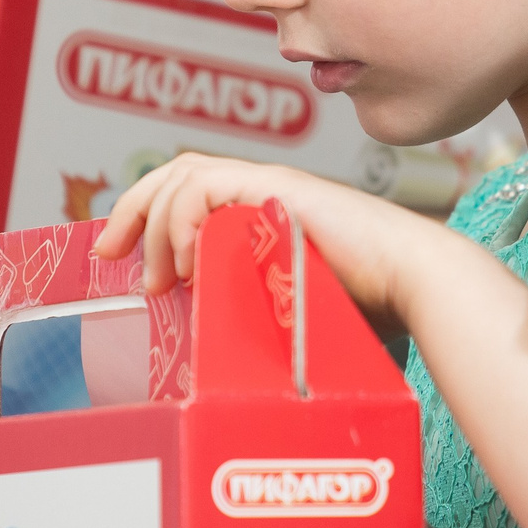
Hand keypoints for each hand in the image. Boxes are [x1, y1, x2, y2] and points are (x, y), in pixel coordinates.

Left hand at [91, 153, 447, 318]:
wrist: (418, 285)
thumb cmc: (371, 307)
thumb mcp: (289, 308)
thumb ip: (252, 309)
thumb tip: (213, 357)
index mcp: (267, 211)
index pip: (193, 190)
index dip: (150, 215)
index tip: (123, 258)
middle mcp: (266, 190)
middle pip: (178, 171)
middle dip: (134, 208)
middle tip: (109, 252)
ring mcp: (273, 185)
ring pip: (186, 174)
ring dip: (156, 221)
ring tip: (159, 277)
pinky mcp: (279, 189)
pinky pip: (207, 186)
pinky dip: (183, 219)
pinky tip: (188, 265)